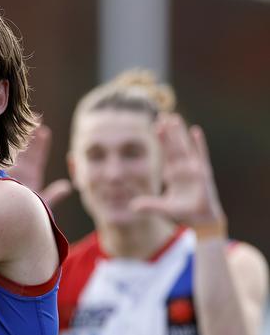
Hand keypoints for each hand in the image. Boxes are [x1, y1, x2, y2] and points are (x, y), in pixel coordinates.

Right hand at [7, 121, 71, 207]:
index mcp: (31, 174)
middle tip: (32, 116)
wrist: (4, 220)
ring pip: (11, 149)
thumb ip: (54, 195)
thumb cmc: (23, 215)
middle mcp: (18, 170)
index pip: (37, 155)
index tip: (45, 130)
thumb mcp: (40, 203)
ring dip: (14, 135)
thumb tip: (68, 186)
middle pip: (24, 147)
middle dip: (28, 132)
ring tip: (17, 122)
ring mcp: (5, 169)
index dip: (41, 142)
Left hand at [131, 113, 225, 227]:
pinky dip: (198, 144)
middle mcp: (183, 168)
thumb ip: (149, 205)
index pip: (166, 153)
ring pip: (184, 146)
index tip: (156, 125)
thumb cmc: (184, 212)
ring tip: (175, 118)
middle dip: (169, 132)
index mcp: (174, 174)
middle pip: (174, 146)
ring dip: (180, 133)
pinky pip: (201, 155)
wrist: (202, 219)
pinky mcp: (203, 173)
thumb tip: (131, 206)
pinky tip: (195, 131)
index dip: (161, 140)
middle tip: (163, 115)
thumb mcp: (164, 208)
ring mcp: (194, 169)